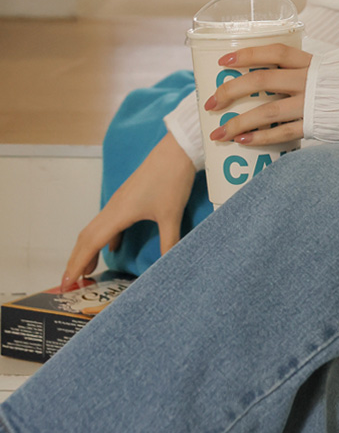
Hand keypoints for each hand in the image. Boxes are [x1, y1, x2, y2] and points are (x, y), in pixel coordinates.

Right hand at [61, 131, 196, 286]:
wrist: (177, 149)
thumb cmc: (171, 179)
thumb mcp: (171, 216)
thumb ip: (168, 244)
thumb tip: (168, 268)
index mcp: (119, 212)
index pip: (91, 243)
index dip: (77, 263)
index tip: (66, 282)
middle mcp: (114, 207)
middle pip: (87, 236)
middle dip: (76, 259)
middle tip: (69, 282)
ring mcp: (119, 201)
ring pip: (95, 228)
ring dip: (88, 249)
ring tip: (87, 271)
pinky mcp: (127, 197)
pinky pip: (108, 222)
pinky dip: (104, 238)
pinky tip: (111, 249)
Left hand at [207, 37, 308, 152]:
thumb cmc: (335, 86)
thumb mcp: (316, 70)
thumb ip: (291, 72)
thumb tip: (252, 75)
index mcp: (307, 61)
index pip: (274, 51)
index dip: (247, 53)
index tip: (223, 61)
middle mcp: (307, 80)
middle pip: (262, 80)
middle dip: (231, 90)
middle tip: (210, 102)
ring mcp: (310, 104)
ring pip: (267, 111)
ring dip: (239, 122)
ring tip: (218, 132)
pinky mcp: (313, 126)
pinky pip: (283, 133)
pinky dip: (261, 138)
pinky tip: (242, 141)